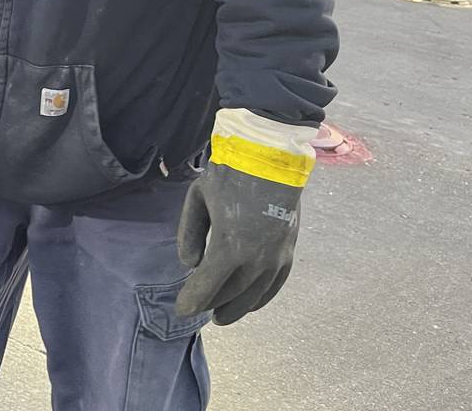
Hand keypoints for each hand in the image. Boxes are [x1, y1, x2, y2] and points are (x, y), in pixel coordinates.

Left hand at [174, 109, 316, 324]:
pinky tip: (251, 302)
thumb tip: (190, 264)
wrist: (271, 156)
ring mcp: (276, 256)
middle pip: (231, 293)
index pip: (208, 286)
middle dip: (213, 304)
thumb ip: (190, 233)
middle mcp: (257, 259)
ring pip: (255, 294)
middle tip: (198, 311)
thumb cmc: (229, 174)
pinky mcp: (289, 250)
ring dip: (237, 307)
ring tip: (222, 315)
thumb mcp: (198, 198)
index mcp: (231, 246)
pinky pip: (276, 283)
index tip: (182, 309)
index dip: (193, 300)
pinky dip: (262, 297)